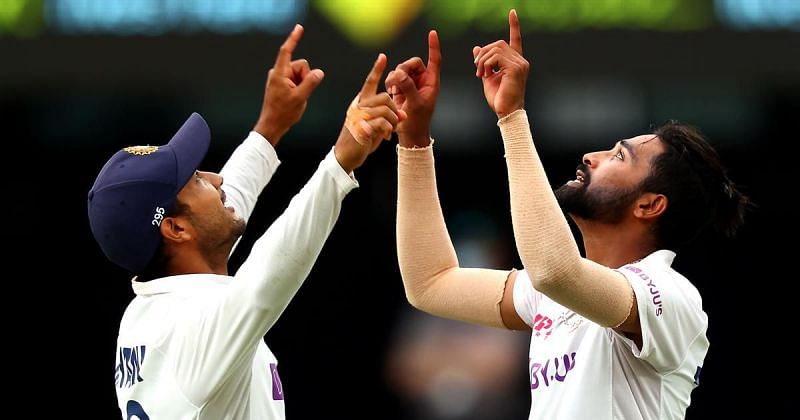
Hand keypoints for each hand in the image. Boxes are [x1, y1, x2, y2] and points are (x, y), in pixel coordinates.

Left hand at [254, 24, 324, 145]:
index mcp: (279, 73)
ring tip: (296, 98)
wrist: (272, 125)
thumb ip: (311, 83)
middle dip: (305, 77)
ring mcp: (280, 78)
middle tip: (300, 93)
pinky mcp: (282, 84)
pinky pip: (297, 80)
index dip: (294, 39)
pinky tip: (294, 99)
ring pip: (300, 74)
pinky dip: (299, 88)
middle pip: (300, 65)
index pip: (286, 51)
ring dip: (302, 84)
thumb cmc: (283, 113)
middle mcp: (278, 73)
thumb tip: (319, 72)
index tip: (299, 28)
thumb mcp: (300, 98)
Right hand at [334, 54, 403, 172]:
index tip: (383, 57)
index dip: (377, 69)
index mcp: (360, 102)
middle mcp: (358, 106)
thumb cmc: (362, 139)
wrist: (346, 155)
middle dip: (395, 109)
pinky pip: (383, 122)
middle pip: (385, 97)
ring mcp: (359, 116)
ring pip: (386, 109)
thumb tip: (402, 114)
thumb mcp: (376, 125)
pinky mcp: (362, 127)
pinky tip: (385, 137)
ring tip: (390, 130)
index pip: (369, 82)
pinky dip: (388, 130)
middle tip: (396, 122)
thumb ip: (387, 117)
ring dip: (393, 121)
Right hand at [385, 30, 440, 147]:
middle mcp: (422, 80)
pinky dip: (391, 81)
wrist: (409, 132)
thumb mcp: (415, 103)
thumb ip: (408, 87)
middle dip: (404, 69)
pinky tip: (391, 91)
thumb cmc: (417, 120)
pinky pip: (394, 77)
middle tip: (398, 81)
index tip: (432, 33)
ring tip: (394, 90)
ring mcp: (411, 83)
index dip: (433, 47)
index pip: (434, 60)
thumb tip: (400, 73)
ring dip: (395, 77)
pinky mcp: (401, 87)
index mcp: (432, 82)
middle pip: (412, 63)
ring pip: (401, 69)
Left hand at [472, 10, 528, 118]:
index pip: (515, 39)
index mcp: (515, 61)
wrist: (505, 112)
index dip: (514, 25)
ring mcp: (520, 64)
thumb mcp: (487, 76)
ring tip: (480, 74)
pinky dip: (486, 64)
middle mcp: (520, 60)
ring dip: (482, 60)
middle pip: (498, 44)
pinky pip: (496, 57)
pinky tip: (485, 75)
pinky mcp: (515, 68)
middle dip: (483, 54)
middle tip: (477, 69)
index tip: (512, 12)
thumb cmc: (499, 98)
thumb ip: (483, 62)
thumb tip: (476, 48)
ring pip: (496, 49)